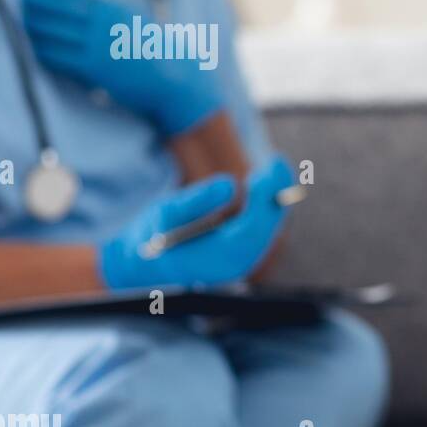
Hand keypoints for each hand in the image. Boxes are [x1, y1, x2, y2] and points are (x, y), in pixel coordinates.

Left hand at [22, 0, 222, 135]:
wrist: (174, 80)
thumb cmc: (150, 50)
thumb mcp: (130, 20)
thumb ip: (102, 12)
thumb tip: (70, 3)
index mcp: (111, 9)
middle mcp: (102, 25)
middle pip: (52, 13)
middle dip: (31, 11)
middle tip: (17, 10)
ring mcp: (97, 47)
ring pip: (50, 36)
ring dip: (31, 32)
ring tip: (20, 29)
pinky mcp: (93, 70)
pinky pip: (57, 59)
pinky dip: (42, 53)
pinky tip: (34, 51)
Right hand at [99, 156, 293, 289]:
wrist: (148, 264)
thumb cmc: (154, 237)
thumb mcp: (167, 215)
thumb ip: (197, 202)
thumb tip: (231, 185)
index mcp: (215, 259)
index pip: (248, 231)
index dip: (260, 203)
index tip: (264, 176)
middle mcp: (235, 264)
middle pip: (264, 229)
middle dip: (273, 195)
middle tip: (278, 162)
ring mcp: (241, 260)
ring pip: (267, 227)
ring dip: (274, 197)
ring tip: (276, 166)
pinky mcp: (242, 252)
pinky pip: (262, 227)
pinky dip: (266, 204)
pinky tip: (268, 179)